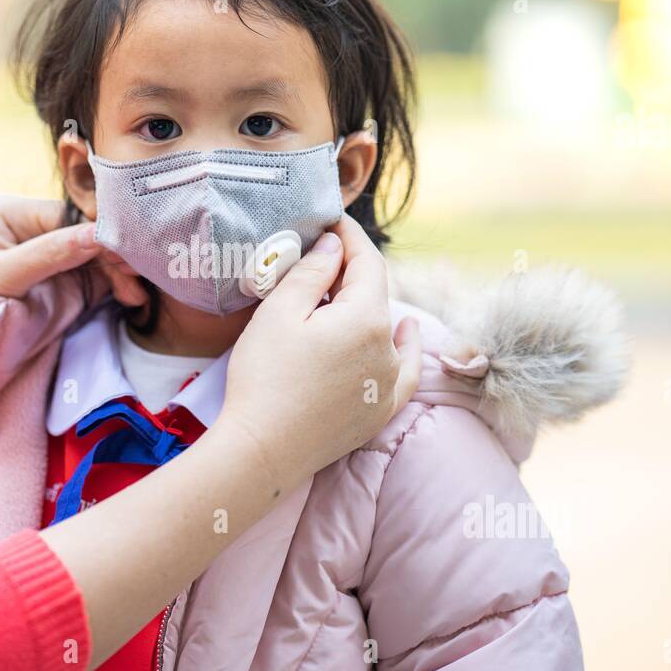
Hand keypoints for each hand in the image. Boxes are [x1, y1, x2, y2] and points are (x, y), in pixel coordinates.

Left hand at [0, 195, 146, 379]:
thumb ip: (49, 255)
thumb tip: (99, 235)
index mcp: (13, 214)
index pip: (72, 218)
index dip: (103, 238)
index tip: (128, 261)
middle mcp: (29, 231)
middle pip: (85, 239)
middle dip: (112, 260)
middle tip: (137, 287)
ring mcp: (39, 260)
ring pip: (89, 262)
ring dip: (113, 277)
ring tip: (136, 298)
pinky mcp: (44, 287)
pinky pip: (81, 283)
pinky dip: (102, 292)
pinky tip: (124, 300)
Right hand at [215, 214, 421, 488]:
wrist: (263, 450)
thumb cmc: (264, 376)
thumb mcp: (280, 312)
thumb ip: (312, 270)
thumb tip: (336, 244)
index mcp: (367, 317)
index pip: (367, 262)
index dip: (350, 236)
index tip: (331, 220)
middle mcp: (388, 348)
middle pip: (375, 294)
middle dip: (350, 271)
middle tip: (319, 255)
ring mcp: (389, 383)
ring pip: (386, 328)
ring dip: (367, 305)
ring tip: (341, 291)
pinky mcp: (381, 410)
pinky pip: (405, 370)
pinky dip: (406, 347)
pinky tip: (407, 333)